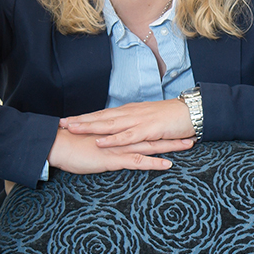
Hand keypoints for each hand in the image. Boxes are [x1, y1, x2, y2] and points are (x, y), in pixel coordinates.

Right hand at [48, 127, 190, 174]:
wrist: (56, 144)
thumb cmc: (71, 145)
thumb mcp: (93, 143)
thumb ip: (106, 143)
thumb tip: (113, 145)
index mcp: (117, 133)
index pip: (143, 130)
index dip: (160, 129)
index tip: (176, 127)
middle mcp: (121, 138)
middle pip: (152, 135)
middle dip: (172, 134)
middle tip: (192, 132)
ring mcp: (119, 148)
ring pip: (150, 146)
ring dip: (170, 146)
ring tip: (188, 145)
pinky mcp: (113, 158)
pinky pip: (137, 161)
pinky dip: (153, 163)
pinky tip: (168, 165)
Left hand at [62, 98, 193, 146]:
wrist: (192, 112)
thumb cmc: (172, 117)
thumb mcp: (149, 119)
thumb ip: (135, 123)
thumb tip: (123, 129)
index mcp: (131, 111)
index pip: (103, 114)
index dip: (85, 117)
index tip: (68, 120)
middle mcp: (131, 114)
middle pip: (101, 117)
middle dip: (80, 120)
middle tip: (61, 123)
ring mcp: (139, 121)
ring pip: (109, 124)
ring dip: (90, 127)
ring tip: (73, 129)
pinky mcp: (148, 130)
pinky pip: (127, 136)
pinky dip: (112, 139)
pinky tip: (100, 142)